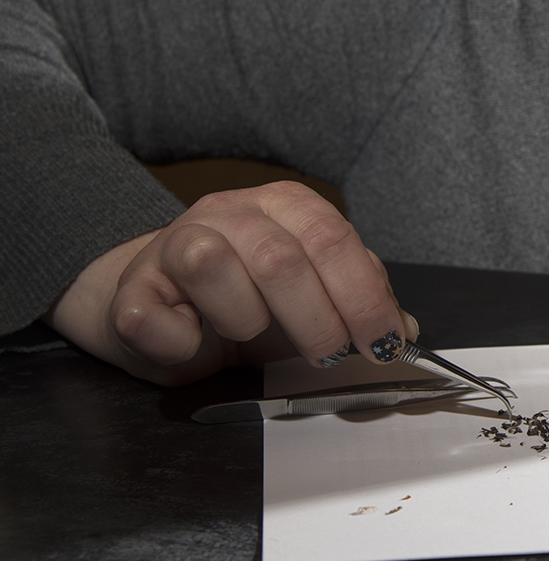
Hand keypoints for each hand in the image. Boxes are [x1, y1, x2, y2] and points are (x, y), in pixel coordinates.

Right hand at [45, 181, 414, 385]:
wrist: (159, 302)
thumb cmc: (246, 297)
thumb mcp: (313, 295)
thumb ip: (359, 302)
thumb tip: (404, 330)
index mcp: (284, 205)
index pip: (333, 237)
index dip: (363, 294)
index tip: (383, 342)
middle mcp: (230, 211)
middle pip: (281, 256)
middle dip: (317, 319)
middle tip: (329, 355)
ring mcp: (174, 243)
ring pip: (212, 264)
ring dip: (243, 318)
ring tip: (249, 333)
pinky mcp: (132, 287)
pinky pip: (151, 314)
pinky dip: (181, 340)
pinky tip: (194, 342)